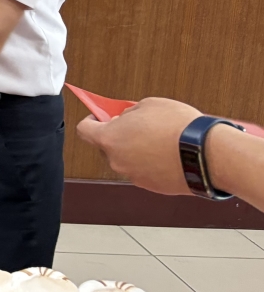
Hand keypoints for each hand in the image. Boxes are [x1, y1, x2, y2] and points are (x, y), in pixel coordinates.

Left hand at [76, 96, 201, 196]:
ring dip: (135, 150)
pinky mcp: (152, 187)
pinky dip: (151, 163)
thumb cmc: (178, 127)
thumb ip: (129, 113)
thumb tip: (126, 118)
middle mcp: (117, 161)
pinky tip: (168, 154)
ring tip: (158, 139)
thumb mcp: (148, 105)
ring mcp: (134, 176)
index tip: (99, 116)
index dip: (91, 121)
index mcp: (110, 139)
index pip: (84, 130)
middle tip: (135, 125)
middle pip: (106, 147)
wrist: (207, 154)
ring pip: (127, 160)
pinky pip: (144, 171)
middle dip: (117, 135)